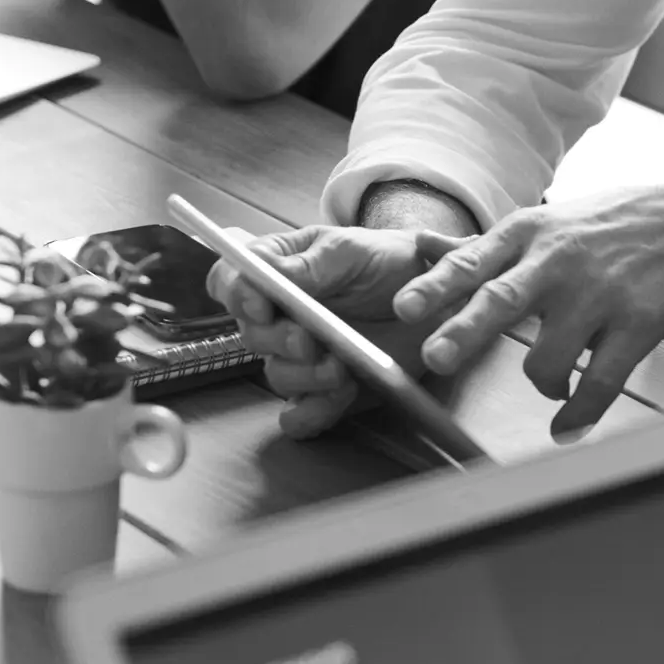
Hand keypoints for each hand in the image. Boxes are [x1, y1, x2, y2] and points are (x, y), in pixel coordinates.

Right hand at [207, 226, 437, 437]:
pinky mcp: (324, 390)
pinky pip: (300, 415)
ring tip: (340, 368)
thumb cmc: (386, 260)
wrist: (432, 294)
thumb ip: (312, 262)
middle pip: (252, 335)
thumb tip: (266, 271)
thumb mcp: (352, 248)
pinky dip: (313, 413)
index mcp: (277, 271)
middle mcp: (280, 317)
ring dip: (305, 376)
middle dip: (278, 340)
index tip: (260, 305)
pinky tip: (338, 397)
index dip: (236, 294)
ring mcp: (301, 356)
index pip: (230, 282)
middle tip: (307, 340)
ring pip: (279, 376)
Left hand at [392, 186, 663, 436]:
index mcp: (529, 236)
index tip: (404, 306)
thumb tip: (419, 247)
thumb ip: (480, 247)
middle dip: (467, 329)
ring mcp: (600, 293)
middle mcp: (560, 261)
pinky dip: (579, 413)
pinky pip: (600, 383)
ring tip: (552, 387)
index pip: (473, 262)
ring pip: (550, 357)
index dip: (437, 285)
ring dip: (543, 386)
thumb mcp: (543, 226)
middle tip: (438, 357)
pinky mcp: (637, 324)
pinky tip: (568, 424)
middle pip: (504, 299)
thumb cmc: (610, 229)